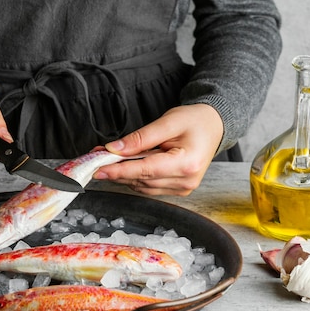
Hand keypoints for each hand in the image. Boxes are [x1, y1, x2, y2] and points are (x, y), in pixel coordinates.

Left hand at [93, 104, 223, 195]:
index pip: (146, 170)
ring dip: (122, 174)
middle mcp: (186, 181)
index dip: (119, 171)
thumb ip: (140, 138)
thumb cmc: (194, 121)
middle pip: (141, 180)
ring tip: (107, 158)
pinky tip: (123, 165)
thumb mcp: (168, 122)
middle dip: (116, 170)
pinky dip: (133, 176)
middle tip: (96, 157)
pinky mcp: (176, 189)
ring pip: (141, 185)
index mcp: (187, 163)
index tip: (98, 169)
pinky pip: (148, 186)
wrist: (213, 127)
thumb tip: (114, 150)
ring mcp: (182, 188)